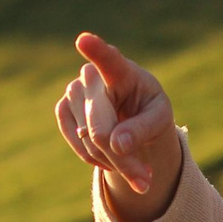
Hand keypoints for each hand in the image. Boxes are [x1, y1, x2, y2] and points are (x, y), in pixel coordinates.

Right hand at [55, 32, 181, 221]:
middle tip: (146, 181)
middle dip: (123, 158)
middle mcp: (93, 75)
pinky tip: (110, 158)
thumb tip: (117, 144)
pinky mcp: (63, 109)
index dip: (96, 50)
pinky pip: (76, 142)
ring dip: (113, 161)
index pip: (108, 59)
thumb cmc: (149, 110)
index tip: (83, 40)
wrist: (131, 116)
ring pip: (88, 139)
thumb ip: (142, 129)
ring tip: (136, 169)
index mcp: (122, 70)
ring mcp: (74, 91)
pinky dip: (95, 158)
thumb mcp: (159, 119)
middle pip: (101, 127)